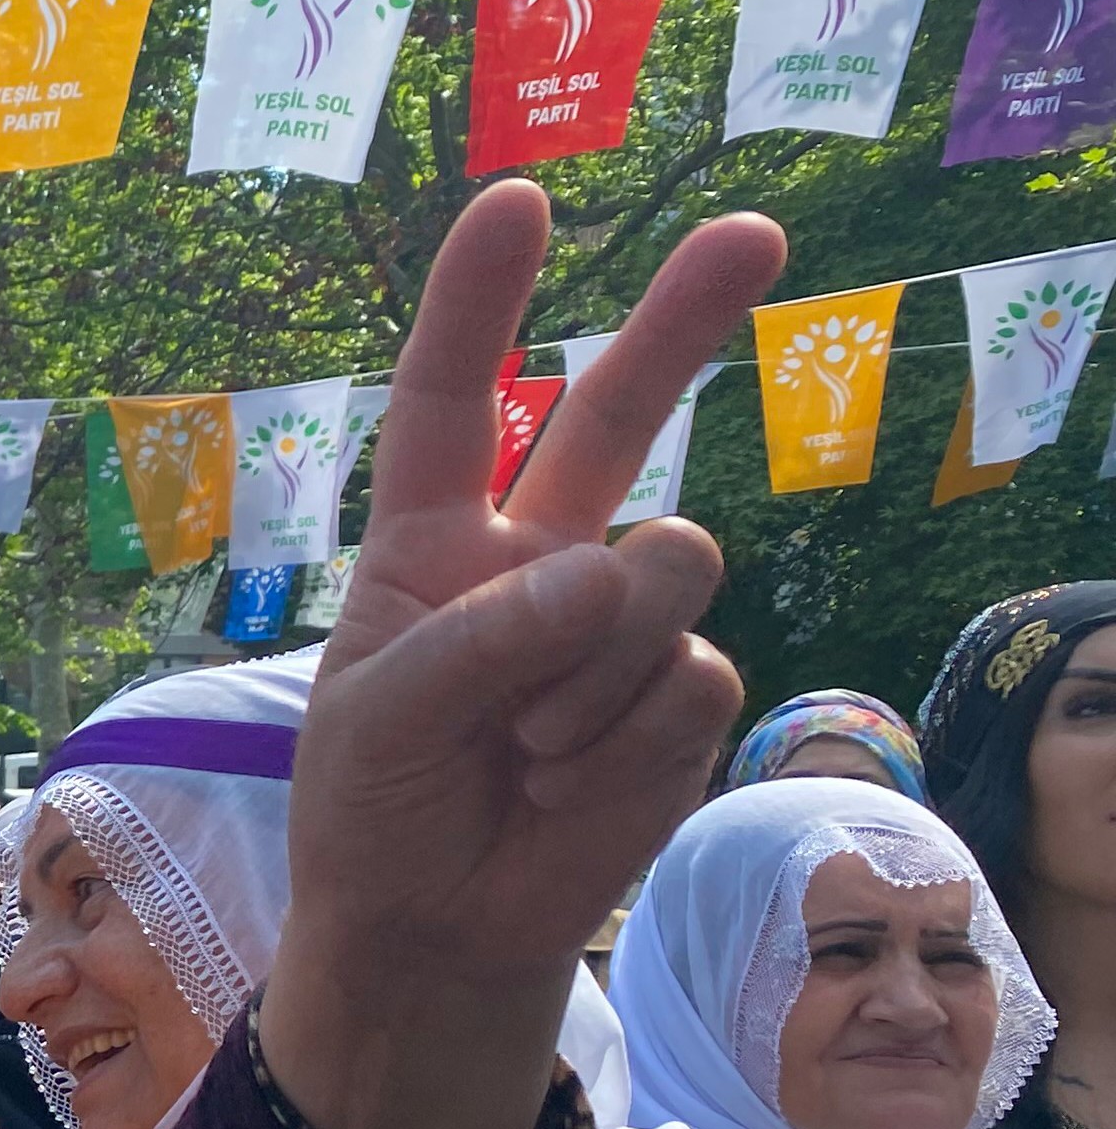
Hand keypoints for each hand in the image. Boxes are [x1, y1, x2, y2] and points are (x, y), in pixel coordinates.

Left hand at [266, 182, 780, 1128]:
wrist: (433, 924)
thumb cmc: (374, 806)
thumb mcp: (378, 719)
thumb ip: (481, 638)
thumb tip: (611, 573)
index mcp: (433, 539)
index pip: (457, 400)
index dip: (482, 303)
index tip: (518, 204)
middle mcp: (535, 556)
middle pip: (617, 415)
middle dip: (683, 319)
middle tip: (753, 234)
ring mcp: (617, 623)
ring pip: (666, 568)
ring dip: (590, 666)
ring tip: (517, 747)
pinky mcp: (678, 696)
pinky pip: (685, 675)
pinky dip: (617, 737)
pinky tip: (562, 781)